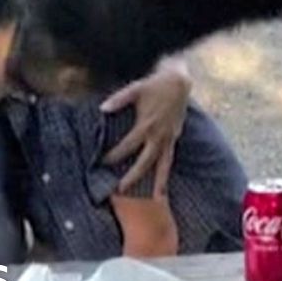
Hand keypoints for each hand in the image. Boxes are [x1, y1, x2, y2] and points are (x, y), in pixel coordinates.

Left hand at [101, 57, 191, 196]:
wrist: (179, 82)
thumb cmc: (155, 85)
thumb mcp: (135, 89)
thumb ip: (119, 100)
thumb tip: (102, 108)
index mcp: (146, 125)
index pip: (127, 145)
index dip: (114, 154)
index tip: (103, 162)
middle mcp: (159, 135)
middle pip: (145, 161)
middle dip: (133, 176)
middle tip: (121, 189)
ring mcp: (169, 138)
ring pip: (164, 164)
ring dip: (160, 181)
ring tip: (158, 198)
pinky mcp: (175, 137)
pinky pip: (171, 158)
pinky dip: (167, 170)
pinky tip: (164, 182)